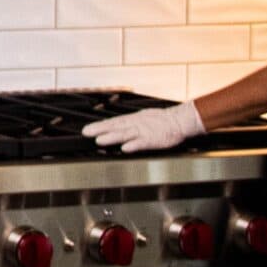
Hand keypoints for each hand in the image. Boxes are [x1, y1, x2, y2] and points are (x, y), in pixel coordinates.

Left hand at [83, 100, 205, 153]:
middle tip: (86, 133)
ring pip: (125, 134)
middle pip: (115, 127)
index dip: (100, 126)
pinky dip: (134, 145)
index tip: (88, 129)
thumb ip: (131, 124)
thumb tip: (117, 127)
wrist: (180, 120)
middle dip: (100, 130)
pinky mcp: (153, 140)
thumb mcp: (144, 117)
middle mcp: (136, 124)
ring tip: (99, 140)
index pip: (114, 122)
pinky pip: (142, 143)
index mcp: (134, 119)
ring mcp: (144, 131)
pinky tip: (125, 148)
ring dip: (112, 137)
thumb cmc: (163, 120)